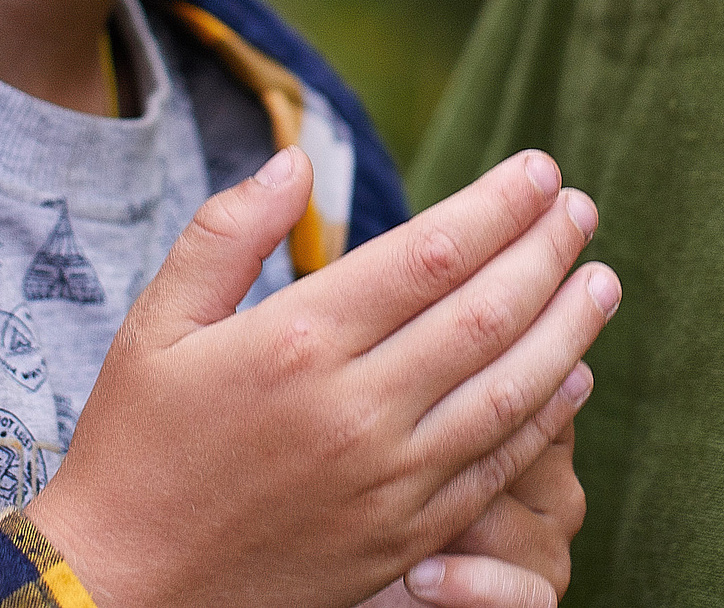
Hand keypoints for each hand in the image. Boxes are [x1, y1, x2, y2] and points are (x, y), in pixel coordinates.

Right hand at [25, 145, 618, 607]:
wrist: (121, 592)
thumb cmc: (134, 446)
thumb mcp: (154, 325)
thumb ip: (225, 233)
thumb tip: (296, 159)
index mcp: (295, 342)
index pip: (430, 253)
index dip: (497, 204)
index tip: (539, 168)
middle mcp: (354, 410)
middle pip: (486, 313)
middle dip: (547, 251)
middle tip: (582, 208)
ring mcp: (386, 482)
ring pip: (510, 391)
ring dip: (568, 328)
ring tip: (602, 280)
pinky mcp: (402, 541)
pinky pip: (496, 469)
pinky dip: (546, 418)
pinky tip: (574, 374)